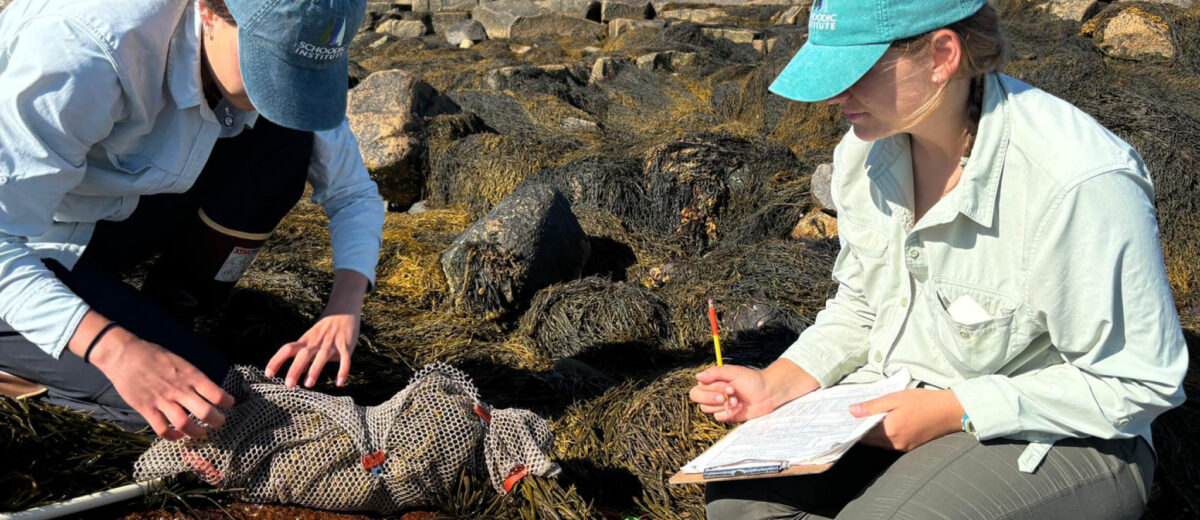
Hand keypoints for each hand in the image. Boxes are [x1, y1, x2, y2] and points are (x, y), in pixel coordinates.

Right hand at [79, 320, 234, 440]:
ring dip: (197, 432)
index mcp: (190, 375)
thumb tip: (206, 389)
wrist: (124, 354)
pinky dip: (172, 436)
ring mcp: (162, 400)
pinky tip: (178, 435)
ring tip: (201, 432)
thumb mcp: (179, 360)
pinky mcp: (146, 409)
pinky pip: (162, 429)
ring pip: (185, 424)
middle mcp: (179, 389)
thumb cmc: (153, 355)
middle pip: (205, 412)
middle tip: (219, 423)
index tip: (229, 404)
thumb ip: (192, 376)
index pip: (216, 393)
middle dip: (217, 421)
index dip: (227, 402)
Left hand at [265, 269, 367, 387]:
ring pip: (322, 357)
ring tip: (308, 384)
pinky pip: (345, 359)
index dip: (277, 360)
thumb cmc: (325, 329)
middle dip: (295, 369)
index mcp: (306, 341)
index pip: (287, 349)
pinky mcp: (346, 344)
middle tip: (288, 385)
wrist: (344, 310)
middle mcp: (316, 342)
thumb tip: (299, 373)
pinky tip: (339, 383)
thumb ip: (305, 357)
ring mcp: (331, 343)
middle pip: (303, 354)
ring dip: (315, 370)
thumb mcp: (311, 340)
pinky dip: (343, 370)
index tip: (268, 374)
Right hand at [688, 359, 819, 422]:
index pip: (699, 387)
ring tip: (738, 400)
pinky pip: (718, 417)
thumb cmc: (751, 379)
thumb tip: (697, 376)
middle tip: (729, 395)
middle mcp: (712, 392)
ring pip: (707, 409)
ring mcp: (718, 405)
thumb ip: (715, 373)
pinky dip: (729, 412)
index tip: (729, 386)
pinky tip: (740, 406)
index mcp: (712, 381)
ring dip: (722, 405)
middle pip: (697, 398)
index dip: (712, 389)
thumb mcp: (733, 372)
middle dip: (712, 398)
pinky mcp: (726, 414)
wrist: (768, 393)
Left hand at [850, 389, 964, 451]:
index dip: (854, 425)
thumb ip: (872, 406)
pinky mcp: (909, 447)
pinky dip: (884, 435)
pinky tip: (886, 422)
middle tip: (857, 414)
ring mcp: (902, 447)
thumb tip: (851, 411)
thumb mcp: (894, 399)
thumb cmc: (922, 402)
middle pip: (869, 440)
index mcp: (889, 431)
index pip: (862, 433)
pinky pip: (890, 443)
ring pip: (879, 442)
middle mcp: (894, 443)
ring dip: (873, 432)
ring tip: (871, 416)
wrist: (949, 411)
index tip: (847, 416)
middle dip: (862, 429)